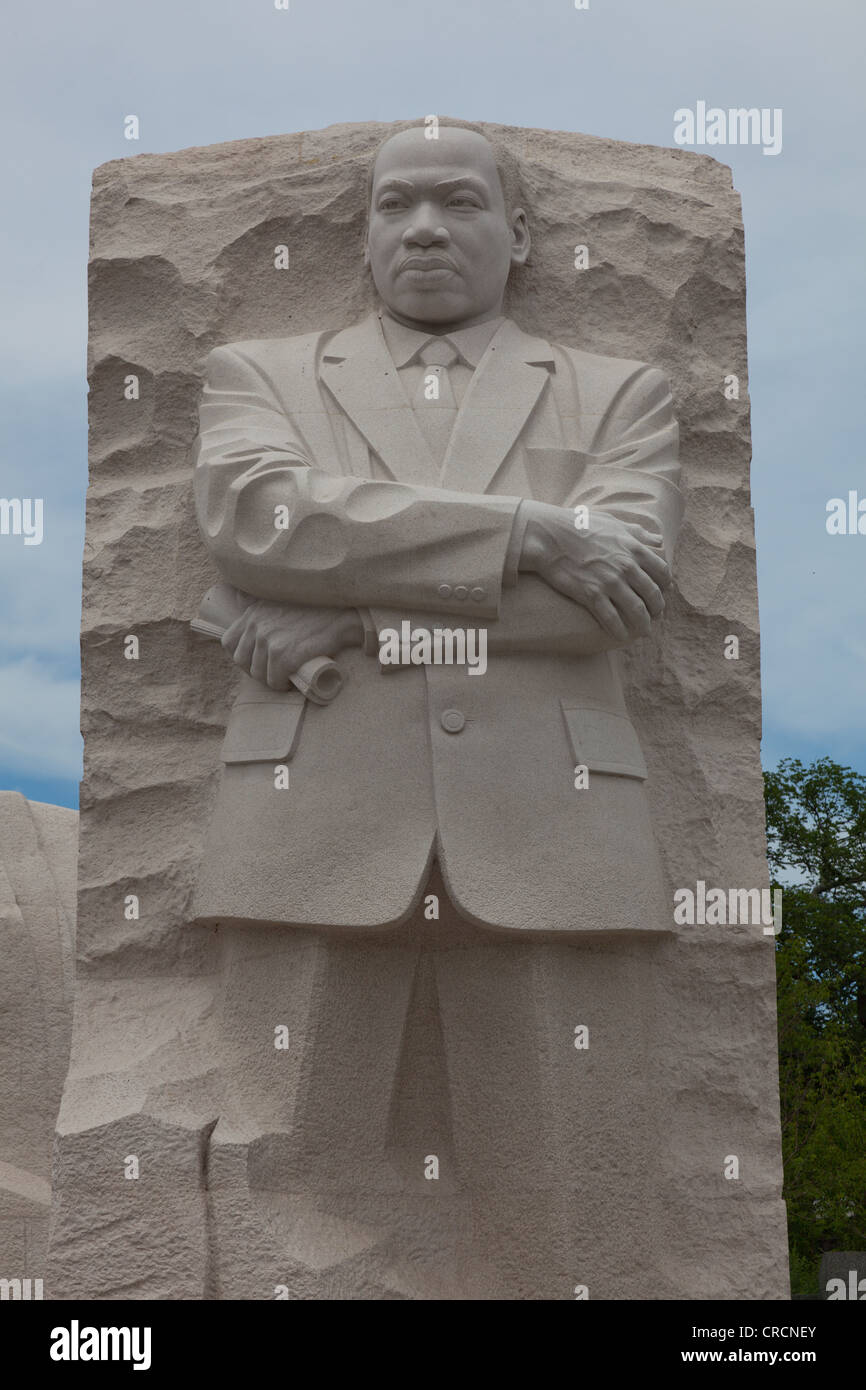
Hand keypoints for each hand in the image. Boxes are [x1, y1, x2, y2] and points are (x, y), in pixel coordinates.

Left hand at [221, 601, 363, 689]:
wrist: (340, 615)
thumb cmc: (314, 609)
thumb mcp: (278, 598)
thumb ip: (255, 598)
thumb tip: (237, 594)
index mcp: (252, 613)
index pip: (229, 642)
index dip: (242, 656)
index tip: (257, 661)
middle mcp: (257, 625)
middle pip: (241, 660)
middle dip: (255, 671)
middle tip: (273, 673)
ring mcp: (269, 640)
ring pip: (257, 673)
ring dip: (270, 680)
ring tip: (284, 678)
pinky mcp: (283, 654)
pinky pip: (274, 680)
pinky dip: (282, 685)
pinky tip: (291, 682)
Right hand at [519, 500, 670, 640]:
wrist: (550, 536)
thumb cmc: (580, 526)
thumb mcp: (614, 523)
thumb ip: (638, 533)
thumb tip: (659, 541)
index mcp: (634, 549)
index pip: (662, 572)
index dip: (665, 585)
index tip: (662, 592)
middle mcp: (626, 566)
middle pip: (653, 594)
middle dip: (658, 609)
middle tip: (656, 616)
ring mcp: (610, 582)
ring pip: (637, 609)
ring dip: (643, 624)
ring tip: (644, 632)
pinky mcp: (591, 594)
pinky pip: (612, 618)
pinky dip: (620, 631)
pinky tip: (621, 637)